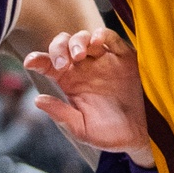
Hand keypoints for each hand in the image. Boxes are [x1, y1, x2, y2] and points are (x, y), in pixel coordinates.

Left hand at [24, 29, 150, 161]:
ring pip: (85, 38)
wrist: (142, 136)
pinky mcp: (124, 57)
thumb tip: (37, 100)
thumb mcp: (82, 129)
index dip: (38, 60)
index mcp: (69, 82)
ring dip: (78, 41)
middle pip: (64, 44)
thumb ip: (61, 114)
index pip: (48, 64)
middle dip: (58, 48)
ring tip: (78, 54)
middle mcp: (84, 67)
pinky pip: (111, 39)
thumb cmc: (110, 134)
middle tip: (61, 63)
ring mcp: (104, 60)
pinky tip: (96, 42)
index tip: (31, 62)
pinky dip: (102, 35)